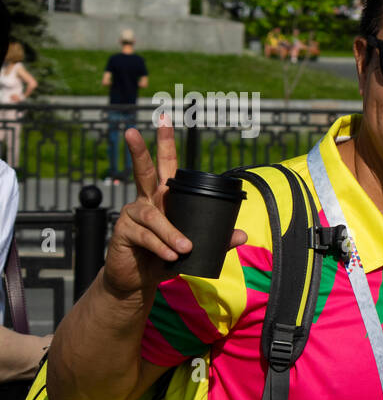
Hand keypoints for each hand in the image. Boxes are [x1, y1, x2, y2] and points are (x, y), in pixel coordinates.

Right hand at [102, 115, 244, 298]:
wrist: (138, 281)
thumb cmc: (164, 259)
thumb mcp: (193, 249)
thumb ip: (216, 240)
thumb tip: (242, 235)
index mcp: (163, 199)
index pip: (165, 167)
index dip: (164, 144)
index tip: (166, 119)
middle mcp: (145, 201)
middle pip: (143, 171)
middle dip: (140, 150)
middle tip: (131, 130)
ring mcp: (132, 215)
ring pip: (152, 217)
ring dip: (170, 233)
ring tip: (184, 249)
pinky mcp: (122, 233)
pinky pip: (145, 236)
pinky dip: (160, 246)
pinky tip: (170, 256)